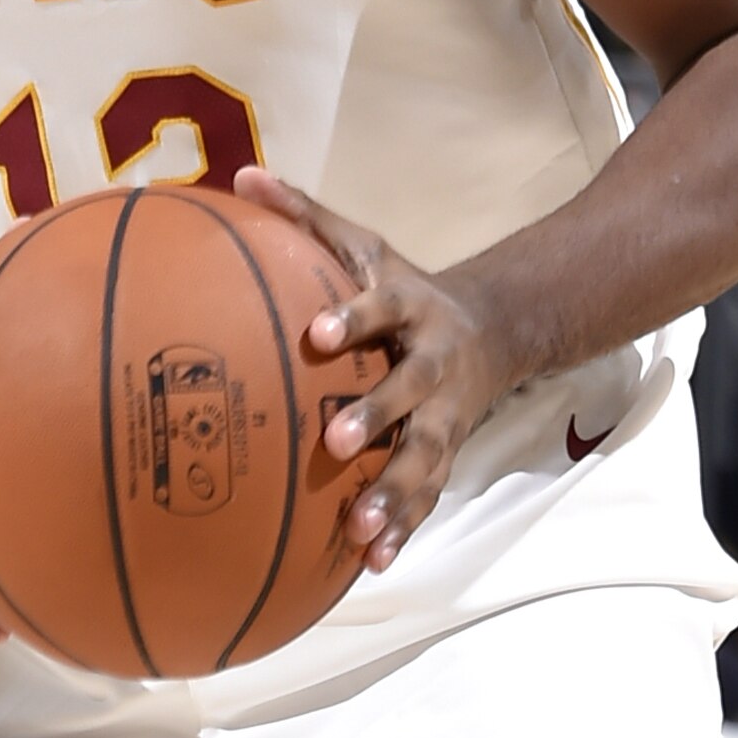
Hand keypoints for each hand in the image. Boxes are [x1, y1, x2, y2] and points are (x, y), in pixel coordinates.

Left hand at [237, 167, 519, 572]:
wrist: (495, 328)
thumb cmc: (405, 286)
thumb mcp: (365, 245)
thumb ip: (305, 215)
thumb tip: (241, 175)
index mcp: (412, 307)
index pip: (382, 307)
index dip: (354, 318)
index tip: (318, 334)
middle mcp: (434, 363)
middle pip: (409, 391)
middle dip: (376, 417)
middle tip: (334, 443)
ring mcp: (445, 413)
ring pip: (425, 456)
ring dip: (395, 492)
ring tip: (361, 528)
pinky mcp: (447, 451)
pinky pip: (428, 494)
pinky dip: (405, 527)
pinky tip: (375, 562)